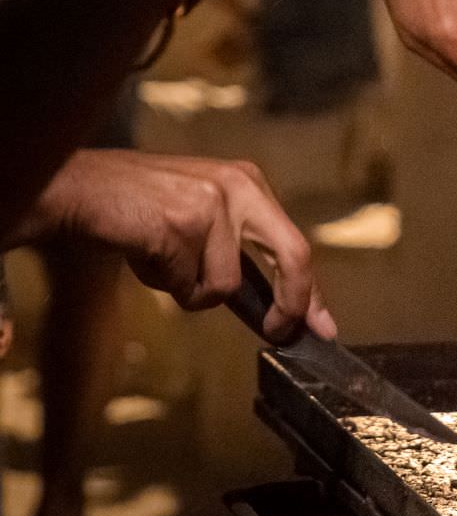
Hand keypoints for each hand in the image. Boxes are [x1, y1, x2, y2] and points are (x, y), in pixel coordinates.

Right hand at [26, 149, 333, 342]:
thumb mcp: (200, 217)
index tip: (323, 326)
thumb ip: (238, 252)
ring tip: (159, 259)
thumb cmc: (135, 211)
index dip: (311, 292)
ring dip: (189, 289)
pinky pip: (188, 286)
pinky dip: (164, 284)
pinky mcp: (182, 224)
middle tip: (277, 332)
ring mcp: (212, 203)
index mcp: (249, 183)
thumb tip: (276, 308)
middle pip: (294, 257)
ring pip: (224, 286)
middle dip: (290, 304)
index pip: (296, 244)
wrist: (75, 190)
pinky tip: (142, 253)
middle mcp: (240, 186)